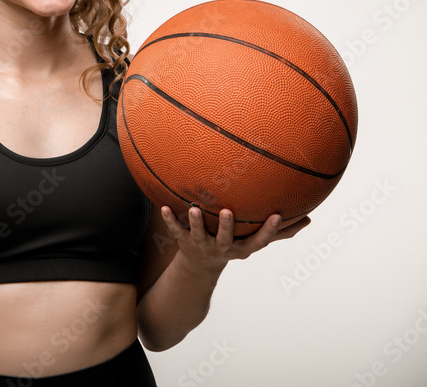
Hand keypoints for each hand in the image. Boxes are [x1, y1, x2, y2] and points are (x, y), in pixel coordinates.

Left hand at [161, 206, 311, 273]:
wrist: (200, 266)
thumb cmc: (233, 245)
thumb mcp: (255, 241)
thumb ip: (280, 233)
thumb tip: (309, 220)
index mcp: (241, 247)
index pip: (259, 241)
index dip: (269, 231)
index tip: (277, 215)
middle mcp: (221, 247)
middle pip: (225, 239)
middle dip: (226, 227)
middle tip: (228, 211)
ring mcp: (201, 245)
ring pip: (198, 234)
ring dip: (195, 222)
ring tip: (193, 207)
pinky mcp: (183, 241)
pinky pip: (175, 230)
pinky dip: (170, 220)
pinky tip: (164, 207)